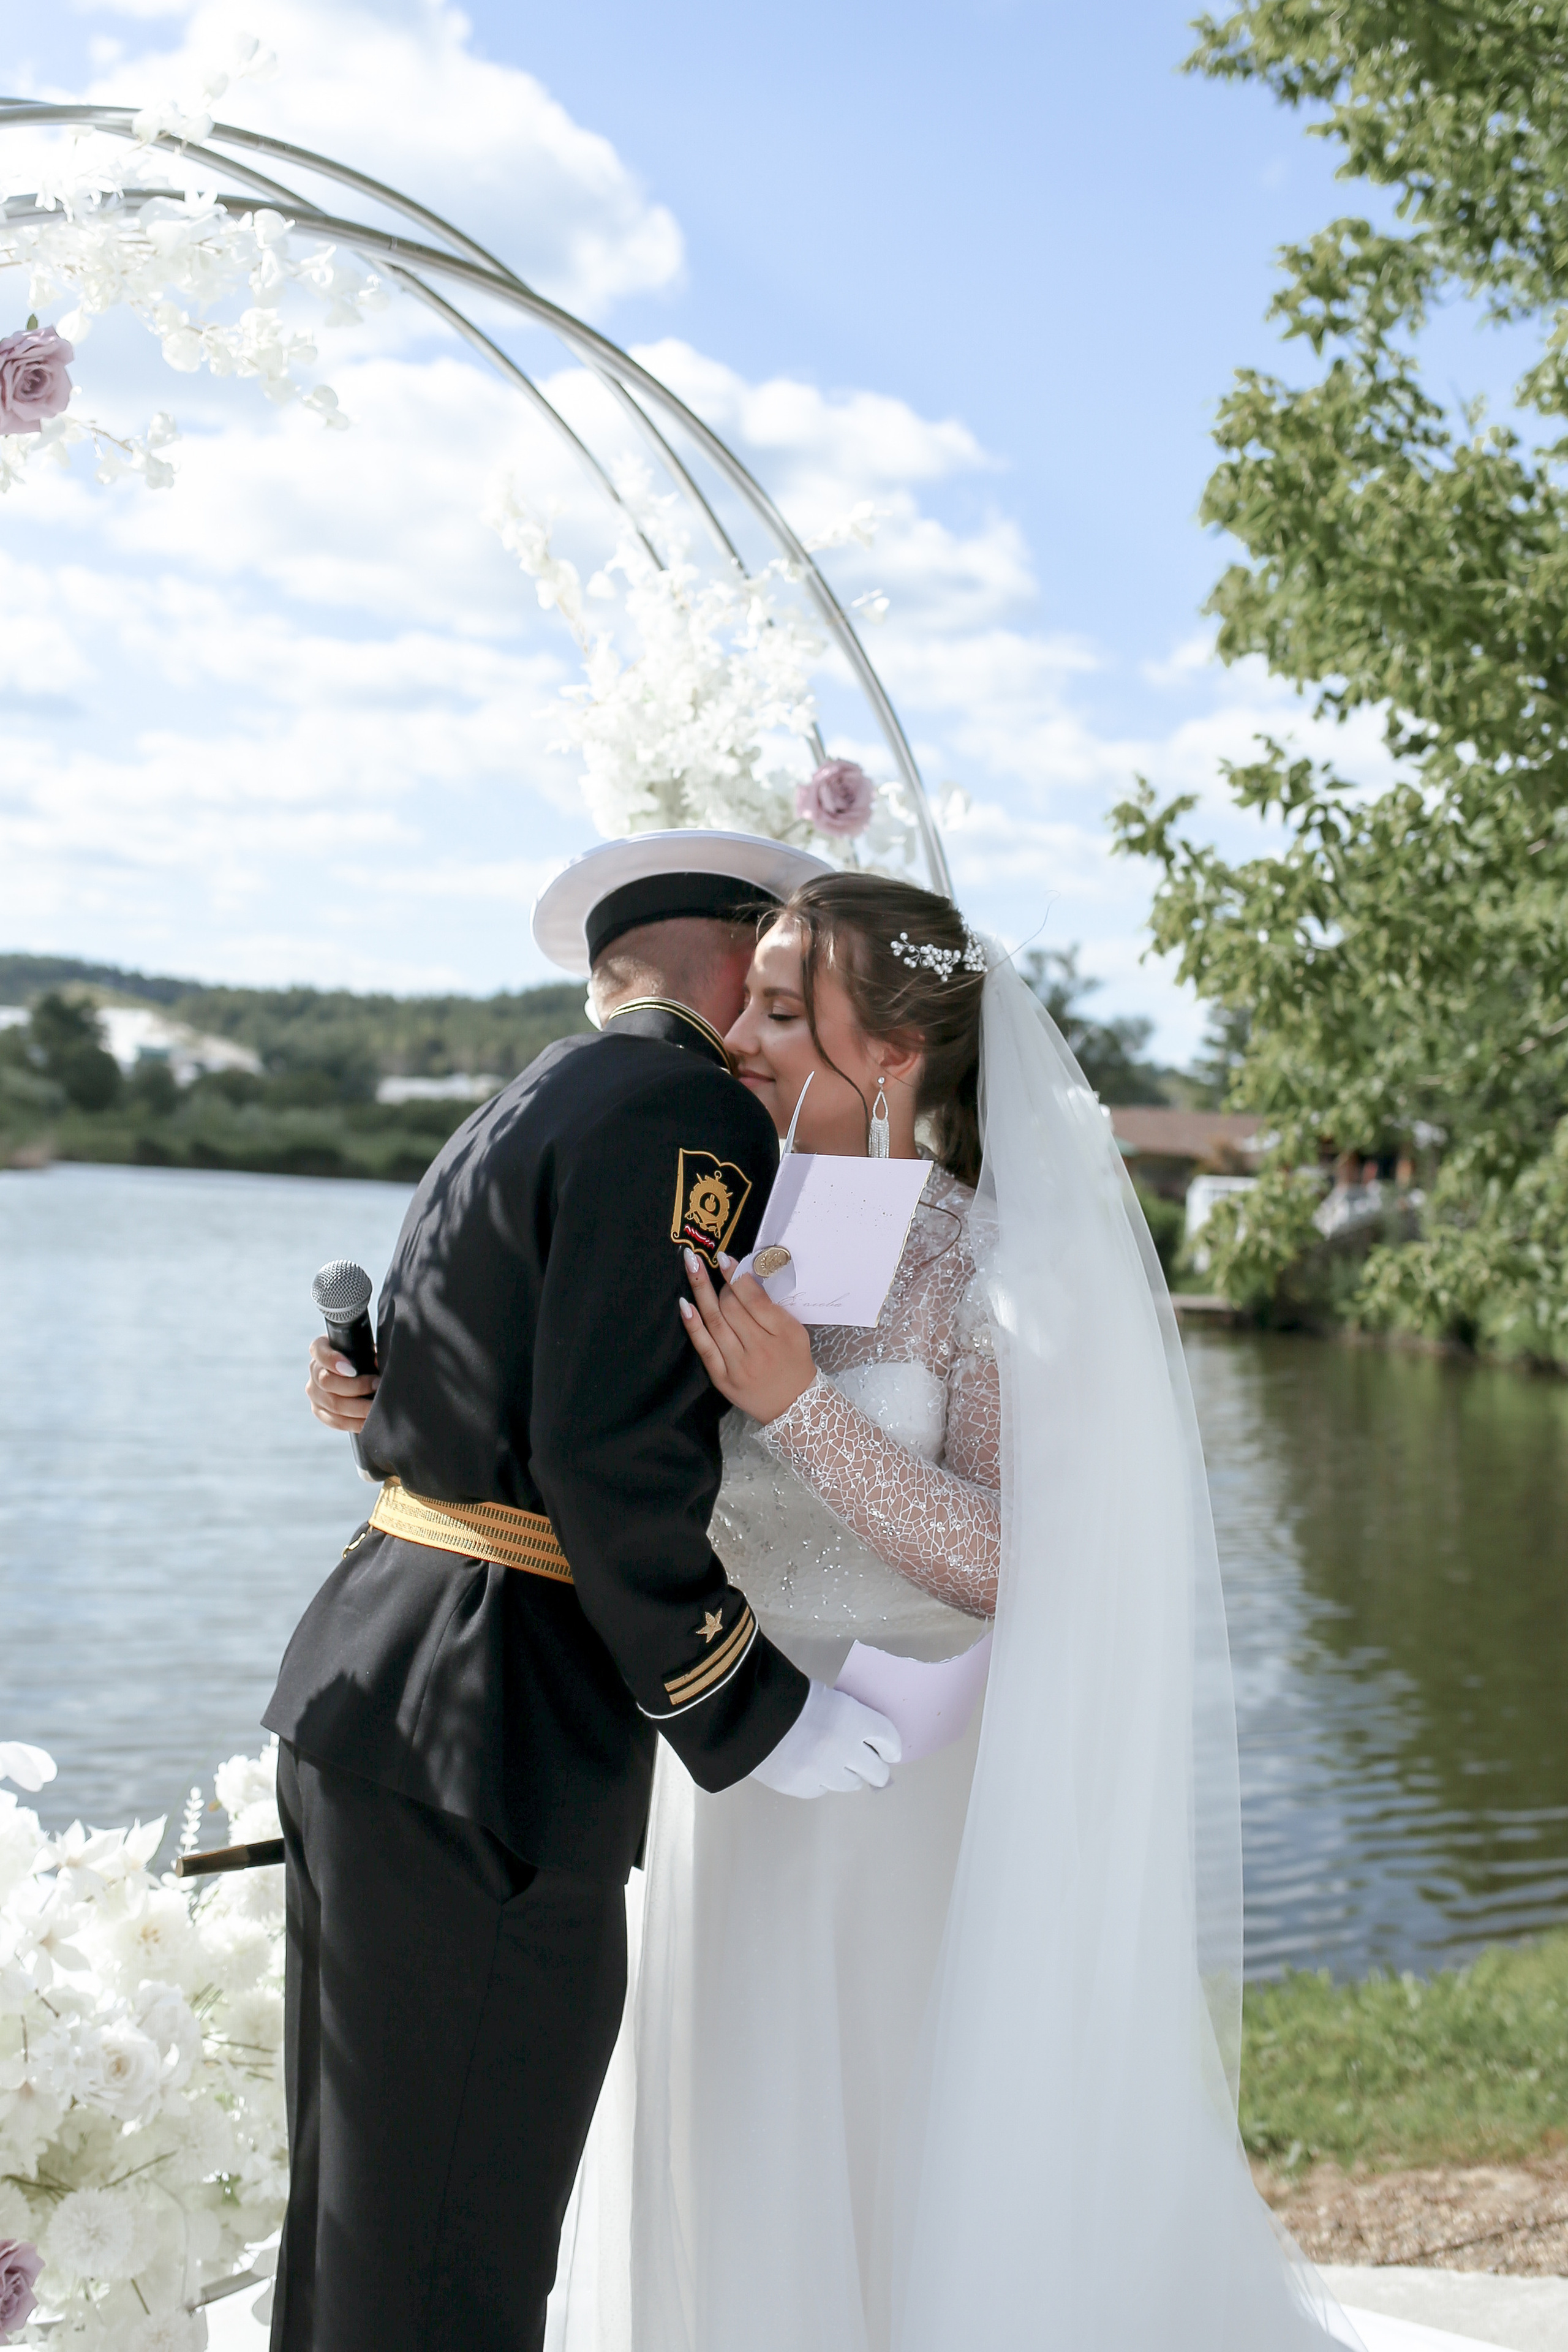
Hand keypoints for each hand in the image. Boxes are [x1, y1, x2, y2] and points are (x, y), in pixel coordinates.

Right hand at [306, 1333, 378, 1431]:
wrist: (358, 1374)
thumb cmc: (363, 1357)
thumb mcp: (365, 1349)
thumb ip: (370, 1352)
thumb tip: (378, 1361)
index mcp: (320, 1349)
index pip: (320, 1352)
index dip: (333, 1360)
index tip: (351, 1369)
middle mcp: (314, 1370)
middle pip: (327, 1381)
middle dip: (356, 1386)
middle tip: (377, 1385)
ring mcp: (314, 1393)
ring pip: (333, 1404)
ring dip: (358, 1407)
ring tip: (377, 1405)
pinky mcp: (319, 1411)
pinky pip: (336, 1421)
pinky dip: (355, 1422)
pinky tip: (369, 1420)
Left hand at [679, 1247, 815, 1423]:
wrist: (794, 1406)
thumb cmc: (794, 1362)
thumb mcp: (794, 1330)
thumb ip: (772, 1306)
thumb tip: (744, 1275)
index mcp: (783, 1334)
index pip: (755, 1300)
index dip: (737, 1276)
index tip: (724, 1257)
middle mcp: (759, 1350)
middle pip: (732, 1309)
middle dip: (720, 1284)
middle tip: (711, 1267)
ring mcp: (738, 1366)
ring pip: (716, 1323)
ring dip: (701, 1292)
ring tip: (691, 1266)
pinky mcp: (721, 1378)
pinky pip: (704, 1347)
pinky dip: (693, 1325)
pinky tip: (684, 1304)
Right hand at [749, 1680, 901, 1797]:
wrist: (744, 1712)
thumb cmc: (786, 1696)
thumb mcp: (825, 1697)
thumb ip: (847, 1717)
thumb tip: (865, 1737)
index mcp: (852, 1718)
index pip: (888, 1737)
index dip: (891, 1745)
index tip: (890, 1750)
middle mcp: (843, 1749)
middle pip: (876, 1770)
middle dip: (877, 1768)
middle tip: (874, 1766)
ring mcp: (822, 1772)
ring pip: (851, 1784)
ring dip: (849, 1775)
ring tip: (839, 1766)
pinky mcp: (801, 1787)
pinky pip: (823, 1789)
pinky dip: (822, 1781)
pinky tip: (813, 1768)